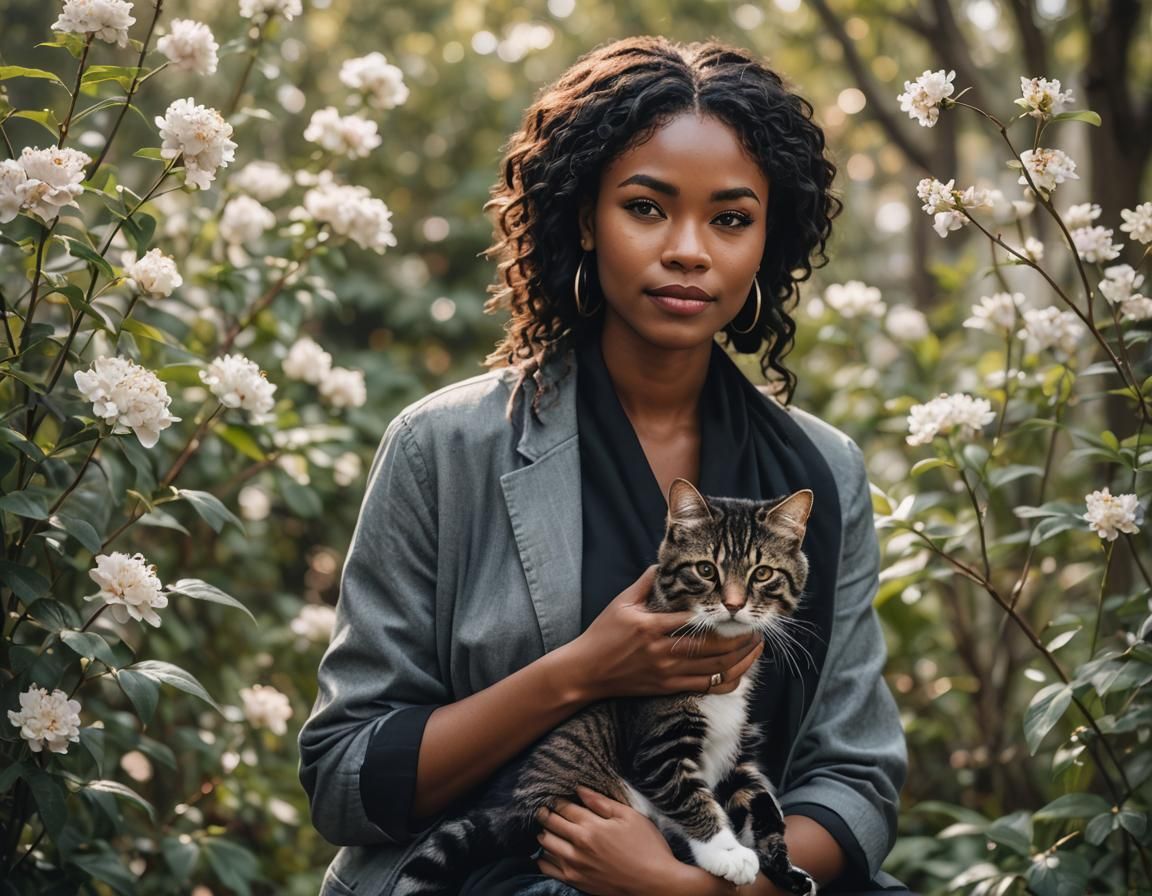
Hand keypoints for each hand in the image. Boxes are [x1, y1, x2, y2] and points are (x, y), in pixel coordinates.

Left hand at [535, 786, 683, 895]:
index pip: (563, 808)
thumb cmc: (647, 847)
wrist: (655, 883)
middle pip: (551, 824)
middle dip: (545, 814)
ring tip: (546, 828)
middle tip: (543, 809)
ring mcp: (575, 865)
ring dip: (544, 833)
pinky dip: (543, 858)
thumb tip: (580, 789)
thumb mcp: (629, 816)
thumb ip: (602, 803)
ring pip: (546, 844)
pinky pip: (548, 868)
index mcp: (592, 826)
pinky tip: (547, 852)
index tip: (554, 798)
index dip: (556, 800)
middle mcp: (579, 845)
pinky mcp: (576, 881)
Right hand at [566, 566, 763, 700]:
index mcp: (651, 626)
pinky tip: (741, 670)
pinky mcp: (669, 688)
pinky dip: (730, 680)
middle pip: (714, 646)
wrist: (586, 672)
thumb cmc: (602, 634)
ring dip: (742, 657)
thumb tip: (664, 562)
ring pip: (717, 669)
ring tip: (756, 645)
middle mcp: (663, 651)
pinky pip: (708, 688)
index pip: (694, 619)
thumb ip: (646, 583)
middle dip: (741, 636)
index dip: (720, 614)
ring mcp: (668, 672)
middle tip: (755, 625)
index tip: (736, 605)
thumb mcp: (621, 603)